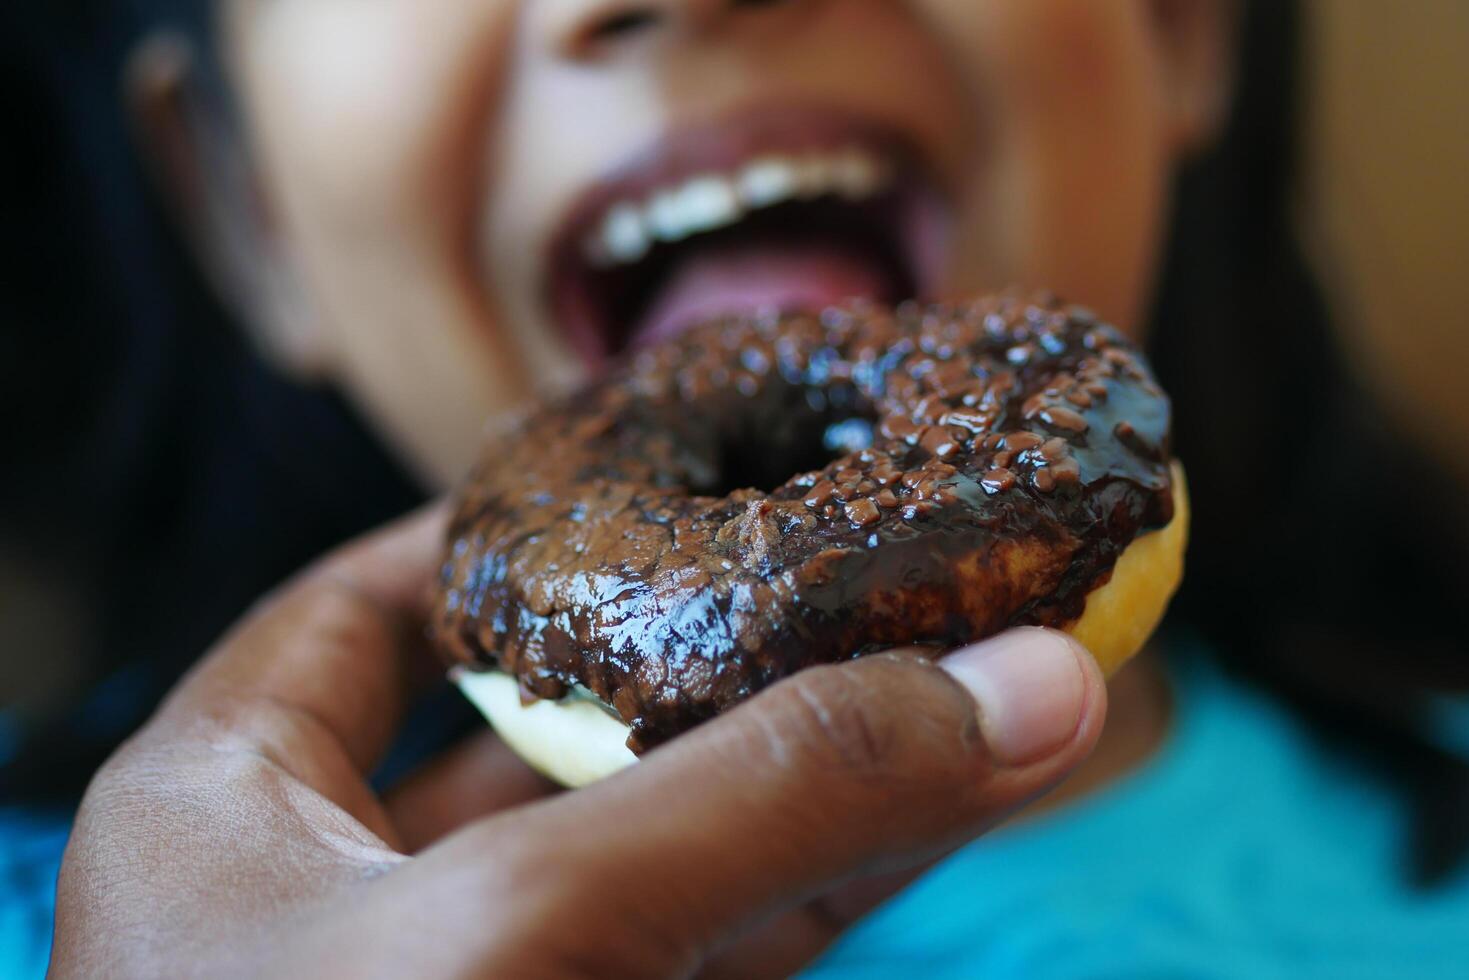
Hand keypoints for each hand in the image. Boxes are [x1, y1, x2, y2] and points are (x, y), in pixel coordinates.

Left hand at [52, 505, 1105, 977]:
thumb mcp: (526, 932)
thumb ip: (763, 797)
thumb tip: (1029, 684)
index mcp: (238, 809)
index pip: (369, 607)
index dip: (507, 530)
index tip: (656, 476)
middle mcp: (342, 901)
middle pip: (544, 723)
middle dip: (708, 649)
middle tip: (846, 562)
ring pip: (654, 848)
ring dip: (798, 768)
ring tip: (940, 662)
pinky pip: (711, 949)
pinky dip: (816, 884)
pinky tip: (933, 805)